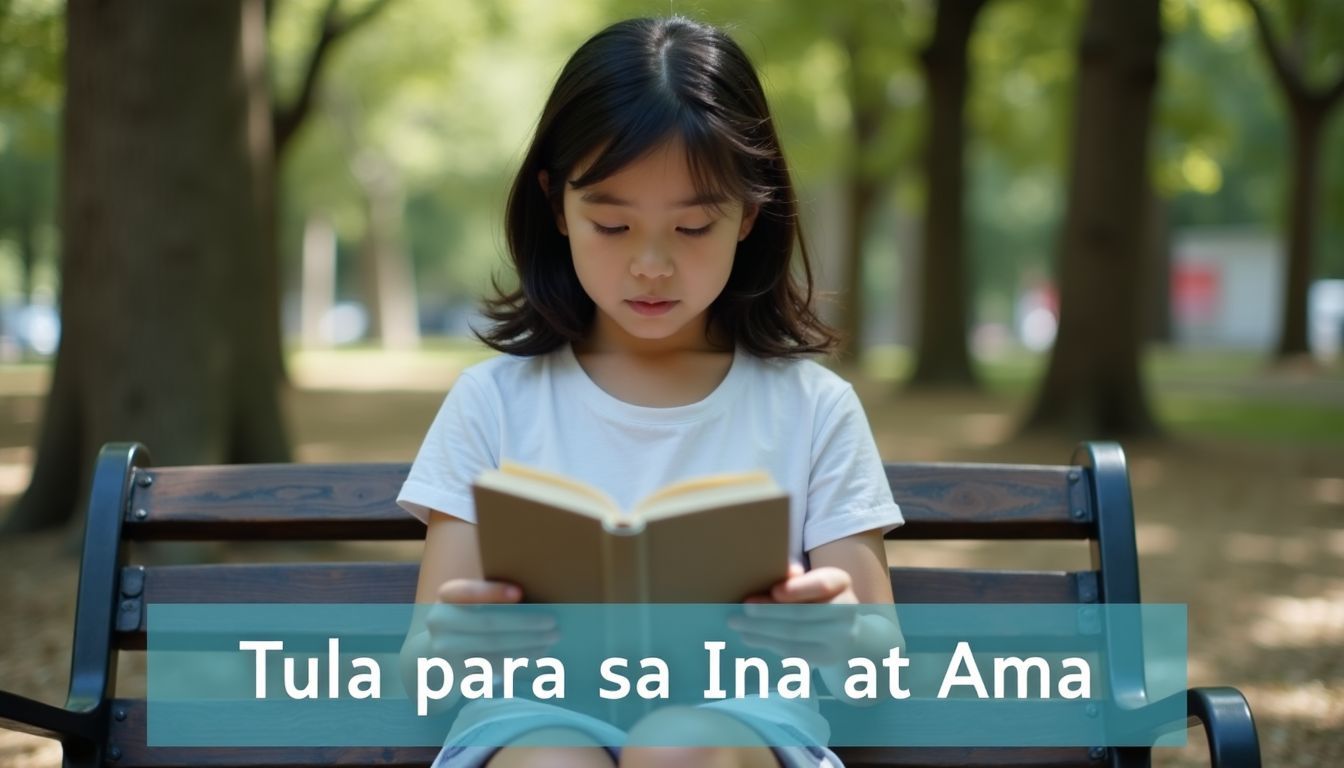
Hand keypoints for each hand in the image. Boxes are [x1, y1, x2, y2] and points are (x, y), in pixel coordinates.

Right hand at [425, 579, 558, 667]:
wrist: (437, 657)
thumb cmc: (466, 622)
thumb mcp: (469, 605)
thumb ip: (491, 598)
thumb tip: (537, 599)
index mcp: (445, 596)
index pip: (466, 590)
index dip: (492, 591)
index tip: (520, 592)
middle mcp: (439, 621)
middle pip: (488, 622)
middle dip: (525, 623)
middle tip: (552, 622)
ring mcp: (444, 648)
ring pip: (494, 645)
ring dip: (528, 642)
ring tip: (551, 638)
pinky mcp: (455, 671)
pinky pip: (493, 664)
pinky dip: (519, 658)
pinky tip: (537, 653)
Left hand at [728, 564, 859, 666]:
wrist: (841, 628)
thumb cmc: (815, 596)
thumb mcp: (809, 581)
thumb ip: (795, 577)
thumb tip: (786, 573)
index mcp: (841, 583)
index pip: (822, 585)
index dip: (797, 589)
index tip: (773, 591)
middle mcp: (847, 610)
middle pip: (803, 613)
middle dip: (768, 612)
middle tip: (742, 609)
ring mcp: (840, 638)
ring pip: (795, 635)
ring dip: (761, 630)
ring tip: (738, 625)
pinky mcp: (827, 657)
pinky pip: (794, 651)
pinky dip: (768, 643)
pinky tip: (750, 637)